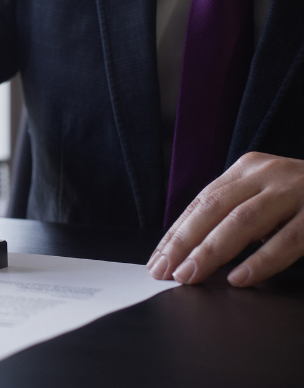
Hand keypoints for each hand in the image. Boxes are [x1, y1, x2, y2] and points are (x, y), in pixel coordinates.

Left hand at [147, 152, 303, 286]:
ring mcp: (299, 189)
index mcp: (249, 168)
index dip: (176, 232)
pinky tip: (240, 278)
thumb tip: (187, 251)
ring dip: (212, 252)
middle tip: (166, 272)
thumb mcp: (267, 197)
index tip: (156, 260)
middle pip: (215, 208)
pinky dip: (262, 261)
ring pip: (244, 222)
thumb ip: (234, 214)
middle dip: (185, 243)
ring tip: (191, 276)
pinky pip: (290, 239)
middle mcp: (270, 172)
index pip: (201, 201)